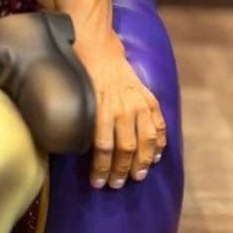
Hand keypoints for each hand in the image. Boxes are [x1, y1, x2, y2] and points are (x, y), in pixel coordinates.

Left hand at [77, 42, 166, 188]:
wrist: (97, 47)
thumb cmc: (79, 75)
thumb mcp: (73, 98)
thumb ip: (78, 122)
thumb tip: (73, 148)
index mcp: (100, 109)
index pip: (103, 148)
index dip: (101, 169)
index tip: (98, 183)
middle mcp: (122, 108)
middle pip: (126, 148)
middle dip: (121, 170)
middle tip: (117, 185)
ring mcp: (138, 103)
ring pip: (146, 140)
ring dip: (143, 161)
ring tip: (138, 175)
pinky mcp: (148, 98)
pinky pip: (158, 124)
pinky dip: (159, 142)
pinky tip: (156, 155)